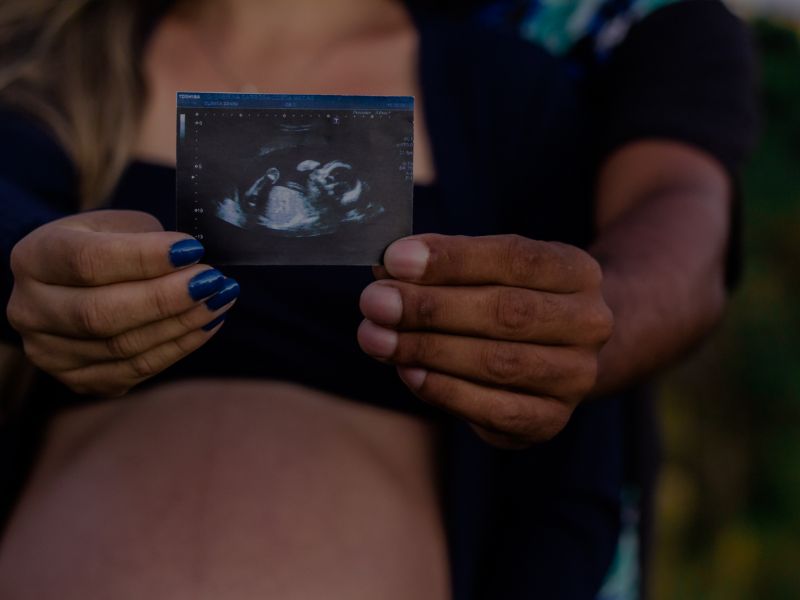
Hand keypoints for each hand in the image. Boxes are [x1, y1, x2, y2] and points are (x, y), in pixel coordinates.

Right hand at [6, 210, 239, 395]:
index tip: (193, 250)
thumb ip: (146, 239)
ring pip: (123, 347)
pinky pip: (137, 369)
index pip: (88, 262)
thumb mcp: (115, 226)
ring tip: (220, 299)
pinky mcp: (78, 380)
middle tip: (213, 281)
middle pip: (102, 313)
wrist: (69, 285)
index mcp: (34, 259)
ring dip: (183, 324)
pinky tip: (207, 324)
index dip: (144, 258)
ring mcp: (50, 352)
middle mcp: (31, 310)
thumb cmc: (101, 247)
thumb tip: (190, 259)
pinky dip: (179, 347)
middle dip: (167, 298)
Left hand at [358, 234, 612, 447]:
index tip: (395, 259)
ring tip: (375, 337)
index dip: (452, 259)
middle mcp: (589, 324)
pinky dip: (445, 391)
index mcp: (577, 271)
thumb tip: (388, 268)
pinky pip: (495, 410)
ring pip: (499, 363)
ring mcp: (576, 377)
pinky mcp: (550, 420)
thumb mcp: (485, 267)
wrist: (556, 350)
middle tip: (374, 303)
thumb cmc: (507, 297)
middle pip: (507, 312)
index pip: (515, 258)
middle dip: (430, 308)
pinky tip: (408, 372)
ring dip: (428, 350)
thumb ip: (441, 263)